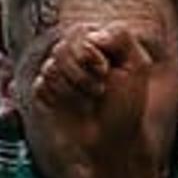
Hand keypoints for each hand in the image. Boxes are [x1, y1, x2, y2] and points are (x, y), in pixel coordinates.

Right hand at [31, 27, 149, 158]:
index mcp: (95, 41)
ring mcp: (58, 72)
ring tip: (88, 100)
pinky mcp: (45, 91)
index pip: (79, 34)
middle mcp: (74, 53)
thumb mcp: (137, 66)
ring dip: (72, 89)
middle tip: (99, 91)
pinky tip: (71, 108)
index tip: (106, 72)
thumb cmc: (127, 105)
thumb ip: (121, 38)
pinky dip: (57, 99)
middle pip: (62, 49)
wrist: (113, 143)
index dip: (91, 54)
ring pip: (49, 67)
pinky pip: (40, 86)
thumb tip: (92, 35)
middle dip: (81, 75)